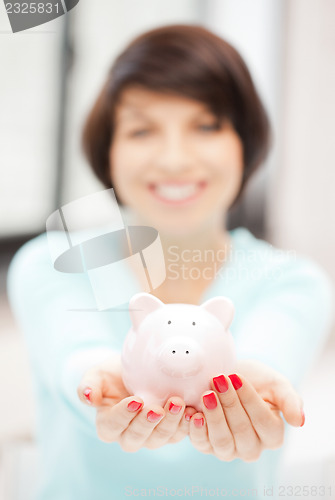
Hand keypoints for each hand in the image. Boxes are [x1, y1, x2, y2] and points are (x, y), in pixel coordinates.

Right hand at [77, 354, 192, 451]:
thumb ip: (88, 385)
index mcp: (108, 425)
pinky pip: (179, 434)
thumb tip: (87, 396)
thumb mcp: (97, 374)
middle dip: (148, 423)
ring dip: (170, 424)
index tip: (136, 400)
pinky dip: (186, 424)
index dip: (123, 416)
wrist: (136, 370)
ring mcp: (151, 436)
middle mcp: (129, 436)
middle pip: (137, 438)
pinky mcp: (171, 431)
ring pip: (159, 438)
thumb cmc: (113, 373)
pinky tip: (192, 410)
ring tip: (178, 404)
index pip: (112, 426)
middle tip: (158, 407)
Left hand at [188, 359, 303, 461]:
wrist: (229, 376)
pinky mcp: (206, 446)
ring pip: (222, 442)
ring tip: (206, 394)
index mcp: (272, 435)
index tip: (236, 378)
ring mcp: (228, 449)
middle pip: (242, 432)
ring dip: (214, 417)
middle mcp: (251, 447)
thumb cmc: (255, 380)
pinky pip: (201, 443)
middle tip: (219, 379)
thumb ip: (290, 400)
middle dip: (229, 403)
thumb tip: (299, 422)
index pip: (264, 422)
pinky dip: (195, 429)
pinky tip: (193, 411)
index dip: (249, 400)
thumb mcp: (275, 384)